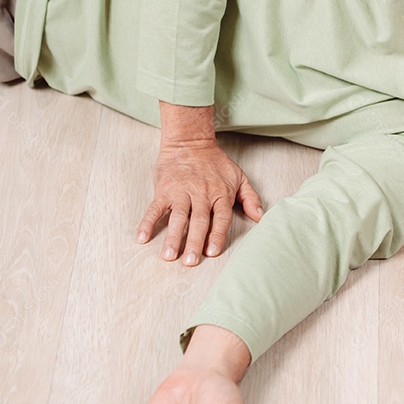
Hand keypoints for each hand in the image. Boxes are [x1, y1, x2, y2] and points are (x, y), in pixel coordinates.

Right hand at [137, 138, 264, 265]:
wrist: (190, 142)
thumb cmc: (216, 163)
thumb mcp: (239, 177)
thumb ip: (250, 198)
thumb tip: (261, 217)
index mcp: (220, 194)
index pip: (220, 218)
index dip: (216, 235)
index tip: (211, 251)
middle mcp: (201, 194)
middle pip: (198, 221)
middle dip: (194, 242)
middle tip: (190, 261)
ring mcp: (181, 192)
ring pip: (177, 216)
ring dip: (173, 236)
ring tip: (169, 255)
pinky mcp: (164, 190)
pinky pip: (155, 208)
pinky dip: (148, 222)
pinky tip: (143, 237)